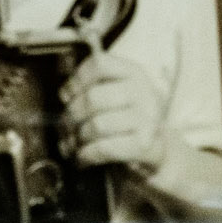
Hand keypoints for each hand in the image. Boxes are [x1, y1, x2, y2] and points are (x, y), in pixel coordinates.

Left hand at [60, 52, 167, 172]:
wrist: (156, 151)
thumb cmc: (126, 122)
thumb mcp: (113, 96)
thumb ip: (91, 89)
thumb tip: (65, 96)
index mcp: (132, 73)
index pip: (99, 64)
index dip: (76, 80)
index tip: (67, 96)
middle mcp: (142, 91)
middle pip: (93, 98)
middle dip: (71, 116)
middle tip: (65, 128)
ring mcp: (146, 118)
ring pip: (97, 125)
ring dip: (78, 139)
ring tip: (73, 145)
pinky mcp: (143, 144)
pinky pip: (104, 148)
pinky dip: (87, 155)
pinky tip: (82, 158)